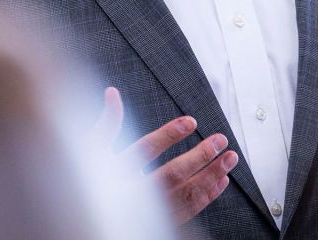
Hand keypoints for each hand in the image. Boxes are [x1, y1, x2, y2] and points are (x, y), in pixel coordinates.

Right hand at [95, 87, 238, 222]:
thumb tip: (112, 93)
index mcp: (114, 172)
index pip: (144, 151)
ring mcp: (147, 212)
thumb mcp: (89, 150)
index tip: (190, 122)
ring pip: (185, 195)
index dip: (168, 135)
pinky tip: (220, 182)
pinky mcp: (160, 223)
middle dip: (199, 156)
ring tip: (229, 159)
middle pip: (171, 175)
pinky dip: (207, 196)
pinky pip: (188, 210)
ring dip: (210, 176)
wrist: (90, 216)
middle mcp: (132, 194)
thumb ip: (105, 123)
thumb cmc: (88, 180)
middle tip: (220, 141)